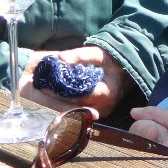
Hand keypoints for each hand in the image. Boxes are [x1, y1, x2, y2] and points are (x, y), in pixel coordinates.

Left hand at [21, 46, 135, 116]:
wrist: (129, 70)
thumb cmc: (114, 60)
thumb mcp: (99, 53)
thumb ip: (80, 55)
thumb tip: (60, 57)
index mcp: (104, 93)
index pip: (76, 96)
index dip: (58, 92)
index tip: (42, 85)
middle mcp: (103, 108)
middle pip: (72, 106)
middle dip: (54, 99)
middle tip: (38, 90)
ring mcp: (101, 113)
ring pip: (74, 112)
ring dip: (58, 104)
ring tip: (43, 93)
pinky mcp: (98, 114)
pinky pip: (79, 112)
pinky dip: (67, 106)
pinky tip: (55, 98)